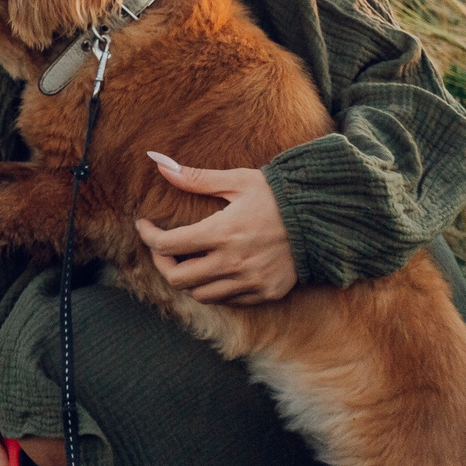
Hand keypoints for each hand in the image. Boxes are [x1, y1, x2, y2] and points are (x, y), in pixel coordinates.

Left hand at [140, 151, 296, 305]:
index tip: (144, 225)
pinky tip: (214, 269)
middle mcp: (233, 263)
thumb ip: (195, 178)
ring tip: (188, 258)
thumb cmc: (276, 195)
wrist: (321, 218)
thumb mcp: (237, 181)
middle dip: (162, 262)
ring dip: (187, 279)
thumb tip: (159, 164)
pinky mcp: (265, 293)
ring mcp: (250, 282)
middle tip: (164, 246)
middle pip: (178, 279)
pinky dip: (213, 288)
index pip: (168, 245)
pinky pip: (227, 300)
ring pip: (200, 295)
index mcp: (222, 233)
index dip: (148, 236)